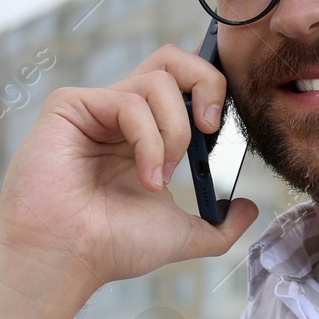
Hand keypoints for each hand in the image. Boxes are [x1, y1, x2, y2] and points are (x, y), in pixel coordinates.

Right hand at [0, 44, 258, 318]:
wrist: (67, 260)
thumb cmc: (109, 247)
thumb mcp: (181, 234)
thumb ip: (220, 224)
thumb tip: (251, 208)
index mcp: (145, 133)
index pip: (184, 84)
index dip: (211, 89)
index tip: (221, 129)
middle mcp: (121, 114)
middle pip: (174, 59)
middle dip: (206, 83)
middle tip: (211, 127)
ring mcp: (95, 107)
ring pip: (159, 80)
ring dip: (175, 132)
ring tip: (162, 177)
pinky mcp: (70, 106)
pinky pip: (129, 101)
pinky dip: (149, 141)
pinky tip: (146, 177)